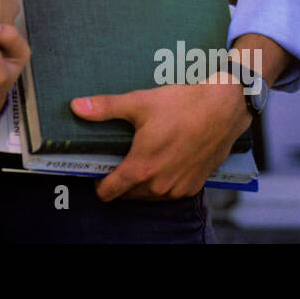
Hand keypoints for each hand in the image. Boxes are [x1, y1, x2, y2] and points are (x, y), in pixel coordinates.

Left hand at [69, 75, 250, 200]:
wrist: (223, 109)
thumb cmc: (182, 105)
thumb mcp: (139, 103)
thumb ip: (105, 108)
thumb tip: (76, 106)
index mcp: (141, 168)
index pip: (109, 191)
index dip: (98, 184)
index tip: (96, 173)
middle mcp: (159, 185)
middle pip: (127, 195)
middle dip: (119, 183)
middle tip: (116, 162)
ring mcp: (178, 188)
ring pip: (148, 195)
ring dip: (140, 185)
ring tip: (138, 162)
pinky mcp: (194, 186)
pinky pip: (169, 192)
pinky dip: (161, 183)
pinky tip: (161, 164)